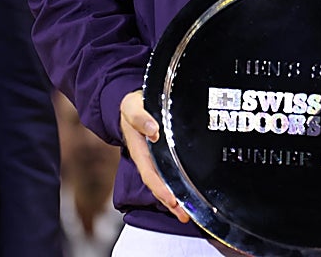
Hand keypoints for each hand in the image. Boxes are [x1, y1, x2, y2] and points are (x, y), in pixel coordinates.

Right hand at [120, 89, 189, 222]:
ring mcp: (155, 159)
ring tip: (187, 214)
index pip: (150, 174)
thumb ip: (140, 117)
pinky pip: (170, 174)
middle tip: (185, 215)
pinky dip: (178, 186)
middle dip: (170, 201)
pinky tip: (189, 195)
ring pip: (165, 183)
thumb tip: (153, 130)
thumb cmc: (133, 106)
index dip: (160, 188)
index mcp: (140, 150)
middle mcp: (148, 159)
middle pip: (158, 185)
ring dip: (175, 199)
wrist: (134, 105)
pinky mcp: (163, 157)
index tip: (171, 199)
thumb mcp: (132, 106)